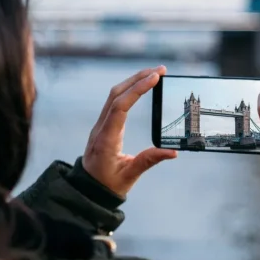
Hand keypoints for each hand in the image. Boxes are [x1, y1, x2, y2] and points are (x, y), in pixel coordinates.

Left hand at [83, 65, 176, 196]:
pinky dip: (129, 89)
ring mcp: (101, 124)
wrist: (86, 190)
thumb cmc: (107, 185)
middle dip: (138, 78)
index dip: (137, 90)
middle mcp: (101, 127)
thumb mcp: (129, 176)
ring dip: (134, 81)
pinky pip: (115, 101)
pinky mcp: (104, 125)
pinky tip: (141, 85)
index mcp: (106, 139)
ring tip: (154, 73)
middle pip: (116, 94)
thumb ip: (149, 161)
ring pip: (114, 95)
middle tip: (161, 70)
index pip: (120, 107)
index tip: (155, 78)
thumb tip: (173, 152)